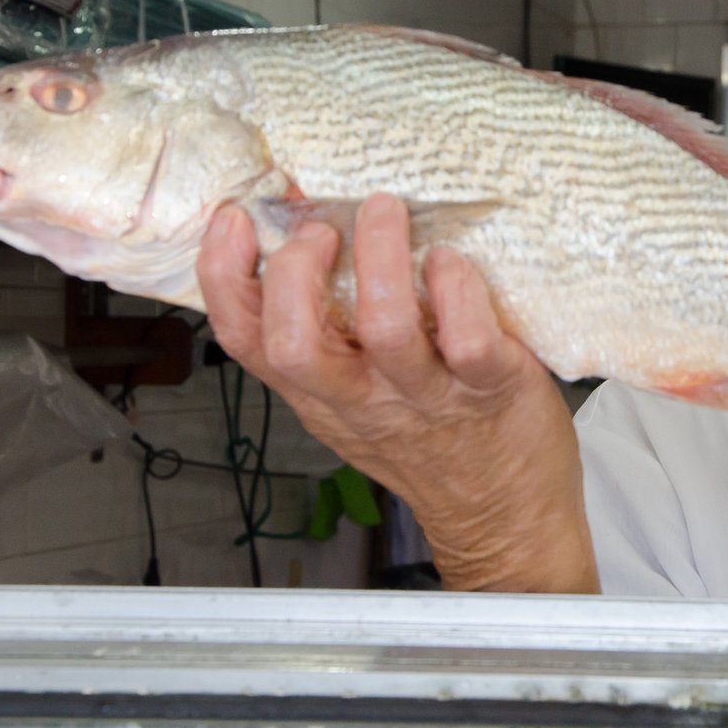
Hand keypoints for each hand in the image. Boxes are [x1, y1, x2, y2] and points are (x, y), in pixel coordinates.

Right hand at [198, 192, 598, 593]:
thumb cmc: (433, 444)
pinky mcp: (490, 388)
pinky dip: (456, 289)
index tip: (232, 221)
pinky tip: (451, 264)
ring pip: (386, 329)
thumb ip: (329, 337)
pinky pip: (467, 339)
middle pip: (294, 342)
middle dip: (295, 270)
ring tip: (386, 212)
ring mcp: (426, 395)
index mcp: (320, 393)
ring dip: (382, 257)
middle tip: (322, 228)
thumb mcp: (356, 401)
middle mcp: (362, 397)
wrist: (503, 515)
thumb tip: (308, 235)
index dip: (223, 277)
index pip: (245, 340)